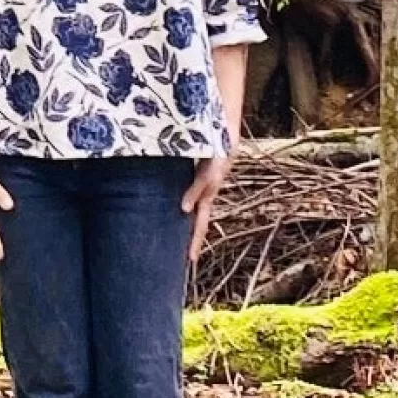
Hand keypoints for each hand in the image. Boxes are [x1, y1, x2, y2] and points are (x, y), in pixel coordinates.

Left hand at [180, 153, 229, 267]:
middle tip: (183, 259)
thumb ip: (196, 190)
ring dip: (185, 225)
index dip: (195, 243)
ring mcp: (200, 190)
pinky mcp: (196, 179)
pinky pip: (188, 198)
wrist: (224, 136)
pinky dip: (183, 207)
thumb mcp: (208, 175)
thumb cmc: (218, 155)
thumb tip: (184, 210)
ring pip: (192, 213)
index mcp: (207, 199)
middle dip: (191, 241)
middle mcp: (203, 197)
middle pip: (197, 224)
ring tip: (174, 239)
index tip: (190, 261)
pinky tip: (174, 211)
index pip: (200, 227)